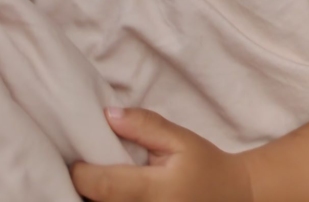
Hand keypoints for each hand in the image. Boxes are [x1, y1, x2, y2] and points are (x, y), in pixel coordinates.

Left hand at [71, 108, 251, 201]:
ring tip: (96, 178)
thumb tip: (107, 115)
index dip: (81, 173)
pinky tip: (110, 191)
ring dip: (94, 198)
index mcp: (154, 191)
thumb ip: (144, 125)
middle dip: (83, 187)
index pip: (102, 187)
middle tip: (83, 165)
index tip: (76, 158)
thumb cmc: (204, 164)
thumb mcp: (179, 138)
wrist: (232, 196)